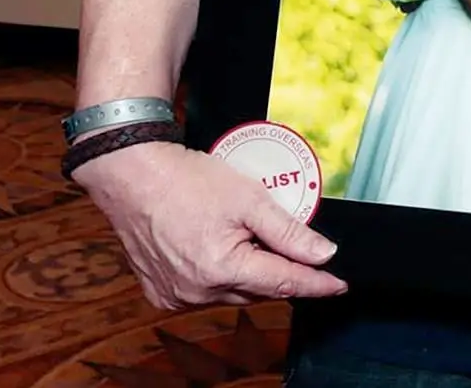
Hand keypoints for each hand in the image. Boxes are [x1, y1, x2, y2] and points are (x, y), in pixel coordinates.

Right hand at [73, 139, 346, 307]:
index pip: (284, 283)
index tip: (340, 285)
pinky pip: (203, 291)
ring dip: (247, 273)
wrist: (131, 174)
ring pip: (232, 292)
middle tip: (289, 244)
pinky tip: (215, 250)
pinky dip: (217, 276)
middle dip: (278, 270)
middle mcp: (198, 292)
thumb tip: (323, 254)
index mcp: (223, 268)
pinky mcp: (161, 292)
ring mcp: (177, 295)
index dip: (316, 284)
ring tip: (244, 237)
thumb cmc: (186, 179)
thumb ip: (288, 231)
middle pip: (258, 288)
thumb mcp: (248, 197)